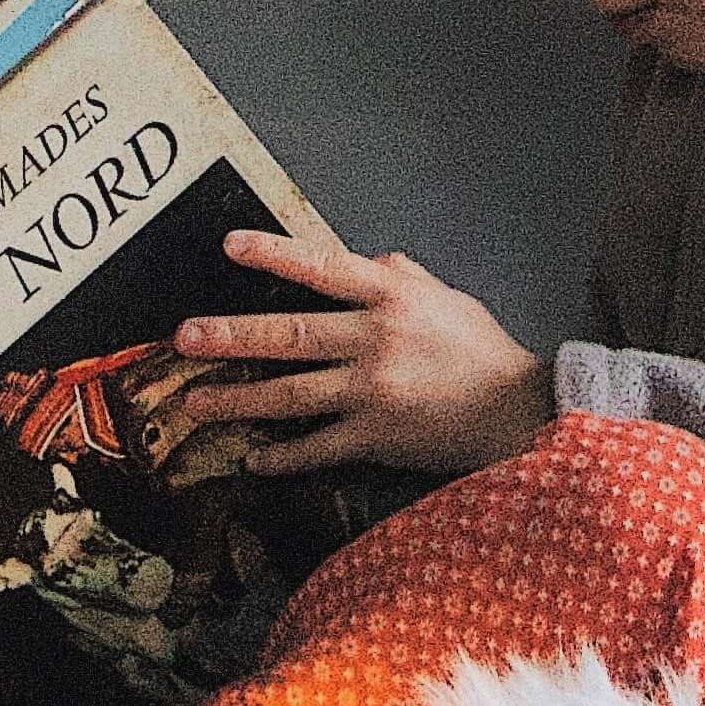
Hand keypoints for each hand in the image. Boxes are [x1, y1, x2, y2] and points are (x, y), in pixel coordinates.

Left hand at [168, 231, 554, 475]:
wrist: (519, 411)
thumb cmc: (483, 351)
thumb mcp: (446, 296)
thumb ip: (401, 276)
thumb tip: (367, 259)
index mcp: (392, 296)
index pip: (322, 267)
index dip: (274, 255)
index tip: (229, 247)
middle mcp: (376, 339)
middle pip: (289, 334)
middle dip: (231, 336)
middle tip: (184, 336)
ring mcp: (373, 391)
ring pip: (291, 394)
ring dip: (238, 398)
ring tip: (196, 402)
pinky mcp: (376, 437)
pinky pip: (318, 446)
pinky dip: (284, 455)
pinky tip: (254, 458)